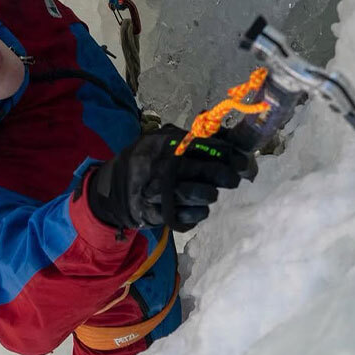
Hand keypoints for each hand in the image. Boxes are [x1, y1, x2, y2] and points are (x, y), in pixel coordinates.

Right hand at [86, 125, 254, 232]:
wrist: (112, 189)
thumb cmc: (147, 162)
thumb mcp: (163, 141)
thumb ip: (193, 139)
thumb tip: (230, 138)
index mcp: (163, 143)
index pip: (201, 145)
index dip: (225, 153)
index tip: (241, 161)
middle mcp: (159, 166)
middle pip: (201, 170)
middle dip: (223, 175)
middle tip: (233, 179)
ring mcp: (156, 192)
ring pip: (193, 194)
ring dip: (209, 194)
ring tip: (212, 194)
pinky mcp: (155, 214)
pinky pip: (185, 216)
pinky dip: (197, 213)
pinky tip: (200, 208)